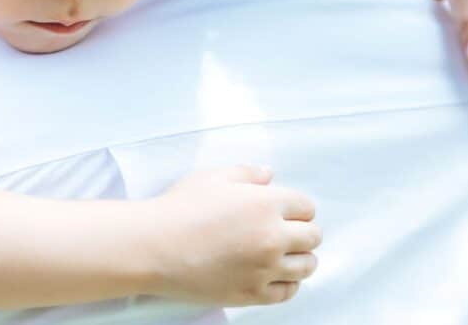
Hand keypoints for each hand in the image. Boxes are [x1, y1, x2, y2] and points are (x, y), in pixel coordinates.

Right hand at [144, 165, 320, 305]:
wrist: (154, 247)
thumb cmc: (179, 208)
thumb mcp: (212, 177)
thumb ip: (247, 174)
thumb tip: (268, 175)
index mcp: (266, 204)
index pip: (307, 207)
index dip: (296, 207)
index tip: (285, 211)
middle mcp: (273, 237)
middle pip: (313, 237)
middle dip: (302, 231)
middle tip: (285, 231)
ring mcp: (265, 268)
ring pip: (307, 266)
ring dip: (300, 257)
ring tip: (281, 253)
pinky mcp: (254, 293)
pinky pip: (288, 291)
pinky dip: (287, 282)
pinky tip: (274, 274)